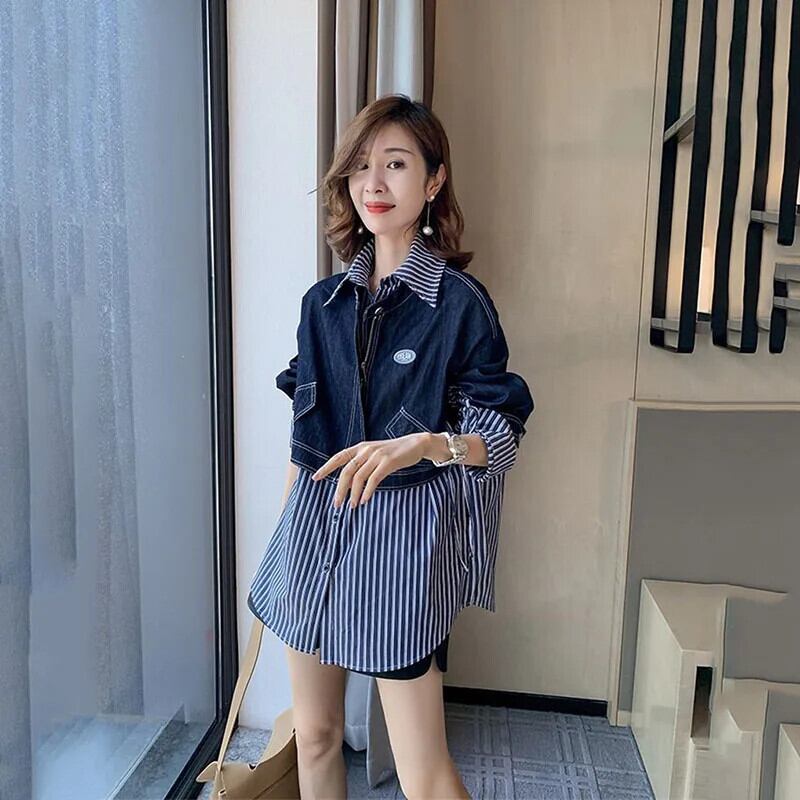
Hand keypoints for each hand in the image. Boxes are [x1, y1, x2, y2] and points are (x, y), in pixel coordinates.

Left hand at [311, 433, 430, 507]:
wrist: (416, 444)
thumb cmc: (394, 452)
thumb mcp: (374, 454)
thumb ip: (362, 464)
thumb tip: (348, 483)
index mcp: (360, 447)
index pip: (338, 457)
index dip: (326, 468)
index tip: (315, 478)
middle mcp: (365, 450)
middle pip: (346, 471)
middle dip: (339, 489)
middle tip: (336, 504)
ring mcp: (376, 455)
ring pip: (358, 477)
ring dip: (353, 494)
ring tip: (351, 506)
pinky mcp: (388, 462)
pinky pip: (373, 479)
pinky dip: (367, 492)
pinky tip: (364, 500)